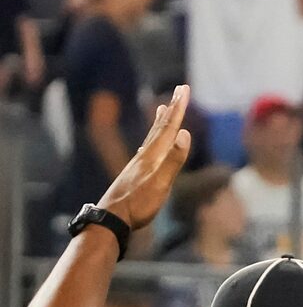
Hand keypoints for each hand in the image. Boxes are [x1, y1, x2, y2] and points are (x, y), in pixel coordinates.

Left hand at [98, 83, 191, 232]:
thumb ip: (174, 160)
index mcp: (153, 155)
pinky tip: (148, 145)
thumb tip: (185, 134)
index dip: (178, 108)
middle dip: (172, 109)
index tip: (185, 89)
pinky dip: (152, 141)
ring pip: (153, 137)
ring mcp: (140, 164)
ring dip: (160, 122)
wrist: (113, 217)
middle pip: (161, 127)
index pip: (169, 127)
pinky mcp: (136, 174)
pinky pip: (147, 150)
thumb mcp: (160, 183)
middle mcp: (146, 155)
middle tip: (180, 91)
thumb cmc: (139, 203)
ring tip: (163, 109)